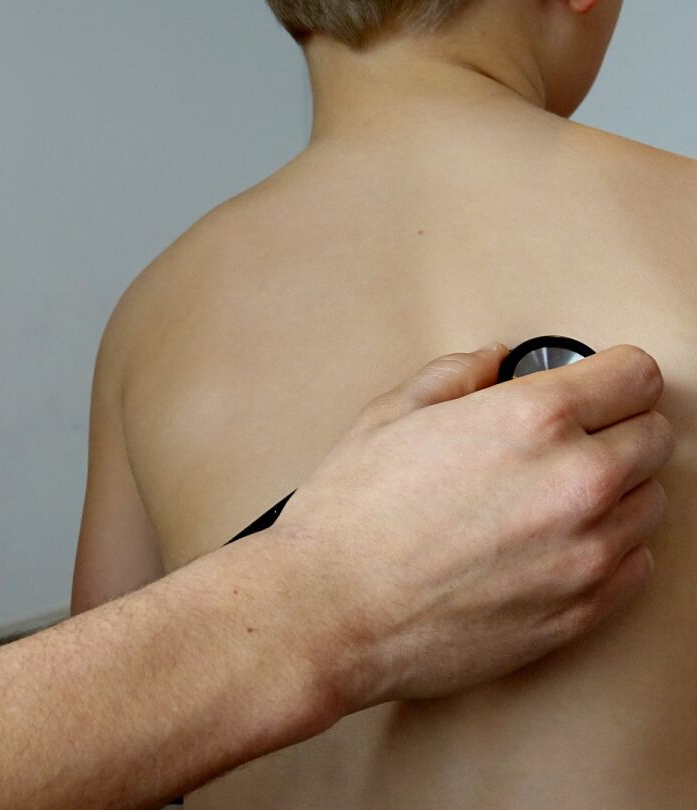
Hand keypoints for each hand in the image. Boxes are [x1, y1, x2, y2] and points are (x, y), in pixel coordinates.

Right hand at [271, 342, 672, 708]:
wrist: (327, 613)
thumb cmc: (347, 522)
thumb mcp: (386, 418)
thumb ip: (453, 376)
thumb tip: (490, 362)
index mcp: (531, 420)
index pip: (637, 377)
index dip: (611, 376)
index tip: (597, 387)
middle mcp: (575, 482)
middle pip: (653, 437)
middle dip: (614, 430)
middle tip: (564, 443)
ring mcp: (586, 553)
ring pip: (649, 503)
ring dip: (614, 494)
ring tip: (550, 500)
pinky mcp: (582, 611)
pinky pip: (637, 565)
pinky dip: (609, 551)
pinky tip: (553, 546)